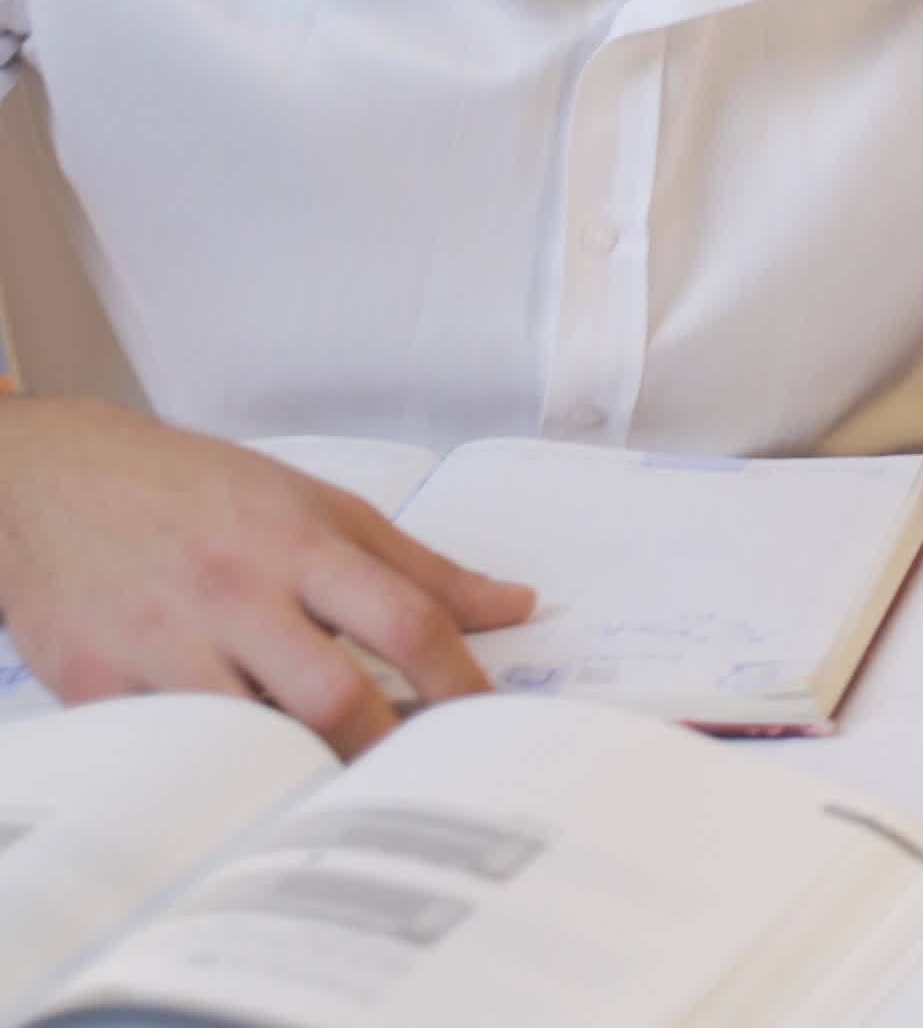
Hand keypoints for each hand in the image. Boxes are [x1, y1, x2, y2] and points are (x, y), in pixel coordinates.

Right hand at [0, 398, 535, 755]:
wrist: (54, 478)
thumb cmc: (199, 492)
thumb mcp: (319, 506)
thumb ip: (418, 567)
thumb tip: (516, 607)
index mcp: (300, 544)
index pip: (406, 619)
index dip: (460, 681)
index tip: (489, 724)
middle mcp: (235, 592)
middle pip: (333, 694)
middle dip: (387, 750)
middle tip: (420, 783)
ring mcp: (161, 642)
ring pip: (251, 735)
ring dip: (303, 773)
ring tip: (342, 796)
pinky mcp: (96, 684)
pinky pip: (172, 752)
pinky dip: (216, 777)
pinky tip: (251, 789)